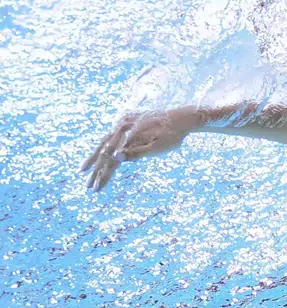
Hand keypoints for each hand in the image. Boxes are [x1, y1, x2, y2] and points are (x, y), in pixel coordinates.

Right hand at [82, 108, 204, 191]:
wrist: (182, 117)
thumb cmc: (173, 135)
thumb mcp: (158, 147)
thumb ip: (137, 153)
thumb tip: (116, 158)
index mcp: (129, 134)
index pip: (111, 159)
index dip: (103, 175)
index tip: (97, 189)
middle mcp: (123, 126)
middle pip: (104, 152)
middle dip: (96, 171)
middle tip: (89, 187)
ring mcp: (123, 123)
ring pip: (103, 143)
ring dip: (94, 159)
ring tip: (83, 171)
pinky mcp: (126, 122)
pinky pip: (110, 137)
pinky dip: (102, 147)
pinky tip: (99, 155)